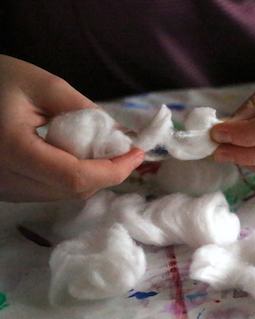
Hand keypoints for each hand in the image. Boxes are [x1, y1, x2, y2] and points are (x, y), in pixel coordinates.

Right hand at [0, 55, 143, 201]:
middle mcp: (6, 179)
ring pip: (62, 194)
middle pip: (73, 189)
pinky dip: (71, 177)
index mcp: (14, 150)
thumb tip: (120, 135)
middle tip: (125, 149)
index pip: (76, 176)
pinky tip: (76, 156)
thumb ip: (83, 110)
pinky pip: (48, 191)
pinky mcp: (5, 190)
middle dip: (106, 172)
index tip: (137, 153)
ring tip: (103, 150)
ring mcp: (3, 189)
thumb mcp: (43, 85)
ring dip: (91, 176)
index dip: (113, 170)